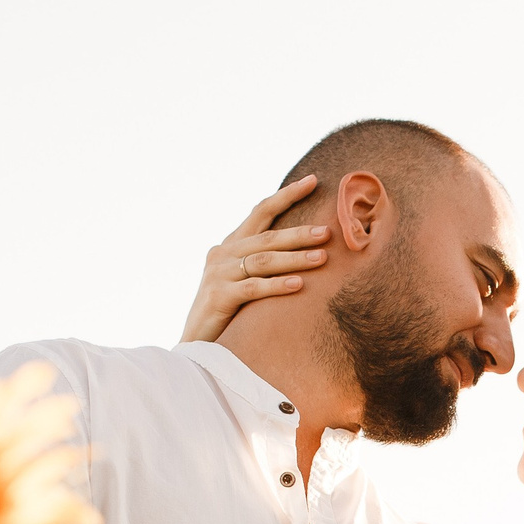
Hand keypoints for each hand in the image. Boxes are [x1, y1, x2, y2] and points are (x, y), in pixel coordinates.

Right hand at [179, 175, 332, 344]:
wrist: (195, 343)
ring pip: (264, 260)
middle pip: (267, 237)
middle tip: (327, 231)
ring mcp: (219, 273)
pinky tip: (300, 285)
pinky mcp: (219, 296)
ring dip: (295, 258)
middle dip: (299, 232)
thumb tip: (305, 250)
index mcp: (231, 245)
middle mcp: (223, 253)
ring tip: (323, 258)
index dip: (287, 195)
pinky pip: (255, 288)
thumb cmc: (227, 312)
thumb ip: (263, 262)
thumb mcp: (244, 280)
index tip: (314, 180)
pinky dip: (278, 286)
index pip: (261, 211)